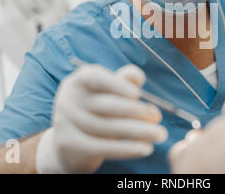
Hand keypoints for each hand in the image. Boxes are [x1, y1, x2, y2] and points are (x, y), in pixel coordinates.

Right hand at [36, 64, 166, 172]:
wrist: (71, 143)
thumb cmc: (97, 110)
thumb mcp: (108, 92)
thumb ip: (123, 81)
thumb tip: (138, 76)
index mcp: (80, 79)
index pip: (96, 77)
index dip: (117, 85)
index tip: (138, 94)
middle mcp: (69, 97)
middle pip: (105, 105)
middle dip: (135, 111)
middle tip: (157, 117)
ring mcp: (65, 121)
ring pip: (106, 127)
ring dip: (137, 131)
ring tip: (159, 134)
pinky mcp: (67, 143)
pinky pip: (101, 147)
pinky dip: (126, 149)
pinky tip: (145, 148)